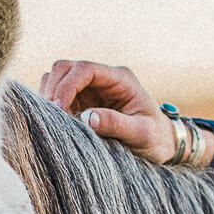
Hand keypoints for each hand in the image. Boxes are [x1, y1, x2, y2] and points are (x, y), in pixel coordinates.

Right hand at [38, 60, 179, 163]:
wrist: (162, 144)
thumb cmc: (156, 138)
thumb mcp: (142, 134)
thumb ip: (117, 125)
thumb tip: (87, 118)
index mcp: (121, 79)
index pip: (85, 69)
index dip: (67, 85)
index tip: (59, 108)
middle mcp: (104, 79)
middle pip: (66, 69)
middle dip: (54, 89)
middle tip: (52, 117)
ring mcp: (92, 89)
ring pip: (58, 80)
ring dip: (51, 98)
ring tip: (56, 122)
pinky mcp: (84, 102)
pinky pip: (60, 97)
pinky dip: (54, 108)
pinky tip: (58, 124)